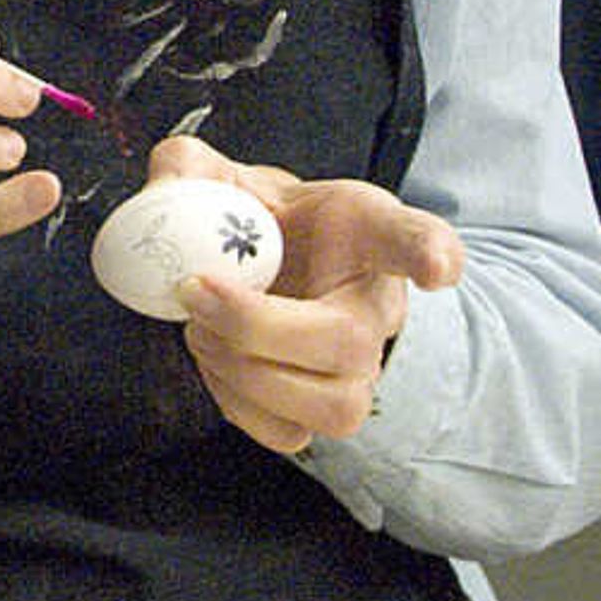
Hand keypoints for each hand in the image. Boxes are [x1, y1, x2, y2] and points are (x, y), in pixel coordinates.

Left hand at [150, 133, 459, 452]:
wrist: (241, 264)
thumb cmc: (244, 217)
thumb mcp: (213, 174)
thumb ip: (185, 166)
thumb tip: (164, 196)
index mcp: (365, 229)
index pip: (412, 237)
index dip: (431, 254)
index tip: (436, 268)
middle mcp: (375, 303)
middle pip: (352, 341)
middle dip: (259, 326)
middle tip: (195, 291)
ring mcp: (357, 366)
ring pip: (335, 406)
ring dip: (249, 374)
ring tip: (199, 329)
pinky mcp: (320, 408)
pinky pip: (290, 434)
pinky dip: (237, 404)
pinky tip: (213, 360)